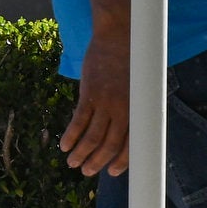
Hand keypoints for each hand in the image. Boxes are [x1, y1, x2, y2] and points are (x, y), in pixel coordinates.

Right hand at [59, 55, 133, 176]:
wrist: (119, 35)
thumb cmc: (132, 59)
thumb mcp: (142, 84)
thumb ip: (137, 106)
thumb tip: (132, 127)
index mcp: (137, 110)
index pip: (130, 144)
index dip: (121, 161)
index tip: (112, 172)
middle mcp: (123, 110)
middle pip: (109, 145)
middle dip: (97, 162)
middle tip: (87, 172)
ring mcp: (105, 102)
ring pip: (92, 137)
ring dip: (82, 154)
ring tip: (73, 164)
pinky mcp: (89, 94)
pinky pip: (78, 121)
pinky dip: (71, 136)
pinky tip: (64, 146)